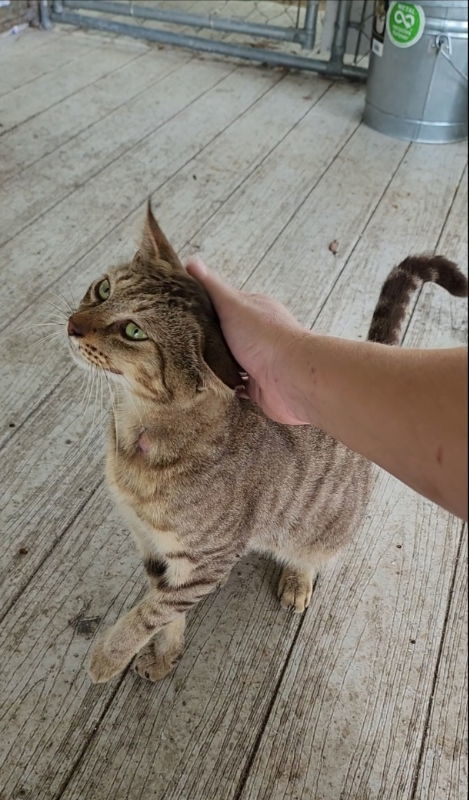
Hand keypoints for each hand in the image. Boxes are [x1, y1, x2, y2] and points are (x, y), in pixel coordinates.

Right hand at [186, 257, 309, 423]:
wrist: (291, 378)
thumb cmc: (264, 337)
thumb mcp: (233, 304)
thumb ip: (212, 286)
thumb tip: (191, 261)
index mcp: (255, 310)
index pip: (226, 305)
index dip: (204, 308)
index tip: (179, 314)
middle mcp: (259, 335)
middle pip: (227, 335)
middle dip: (208, 340)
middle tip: (179, 343)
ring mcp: (260, 361)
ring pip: (231, 362)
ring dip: (215, 366)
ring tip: (187, 367)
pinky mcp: (259, 387)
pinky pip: (237, 387)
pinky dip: (225, 388)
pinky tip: (207, 387)